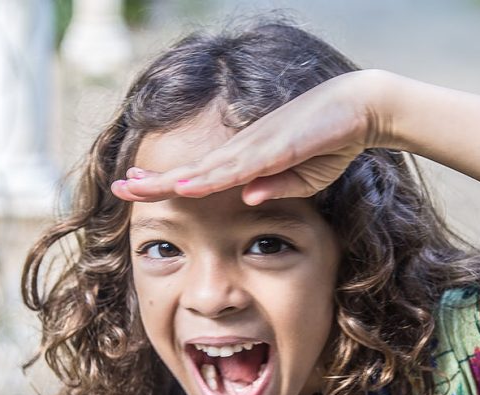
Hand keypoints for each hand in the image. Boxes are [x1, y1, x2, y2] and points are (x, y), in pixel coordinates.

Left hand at [111, 70, 389, 204]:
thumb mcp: (303, 179)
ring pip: (204, 170)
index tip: (136, 185)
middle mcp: (243, 149)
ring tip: (134, 186)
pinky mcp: (273, 148)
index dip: (166, 181)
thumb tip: (247, 199)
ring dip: (168, 180)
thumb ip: (275, 188)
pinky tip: (184, 185)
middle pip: (191, 170)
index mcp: (247, 158)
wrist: (361, 109)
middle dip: (153, 180)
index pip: (199, 174)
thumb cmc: (331, 142)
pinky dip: (207, 179)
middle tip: (117, 185)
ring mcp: (255, 146)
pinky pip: (235, 168)